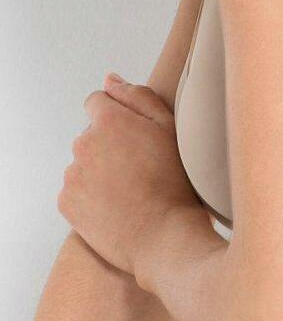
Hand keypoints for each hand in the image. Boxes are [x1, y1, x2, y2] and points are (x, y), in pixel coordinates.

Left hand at [58, 74, 204, 274]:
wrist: (165, 240)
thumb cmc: (176, 188)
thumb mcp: (172, 132)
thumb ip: (139, 98)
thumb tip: (111, 80)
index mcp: (110, 121)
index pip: (98, 102)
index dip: (118, 119)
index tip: (136, 140)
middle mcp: (84, 143)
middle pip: (92, 137)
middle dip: (111, 148)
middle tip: (141, 173)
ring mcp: (73, 175)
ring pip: (84, 166)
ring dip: (102, 174)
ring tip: (132, 195)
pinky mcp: (68, 203)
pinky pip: (77, 193)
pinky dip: (92, 199)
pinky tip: (118, 210)